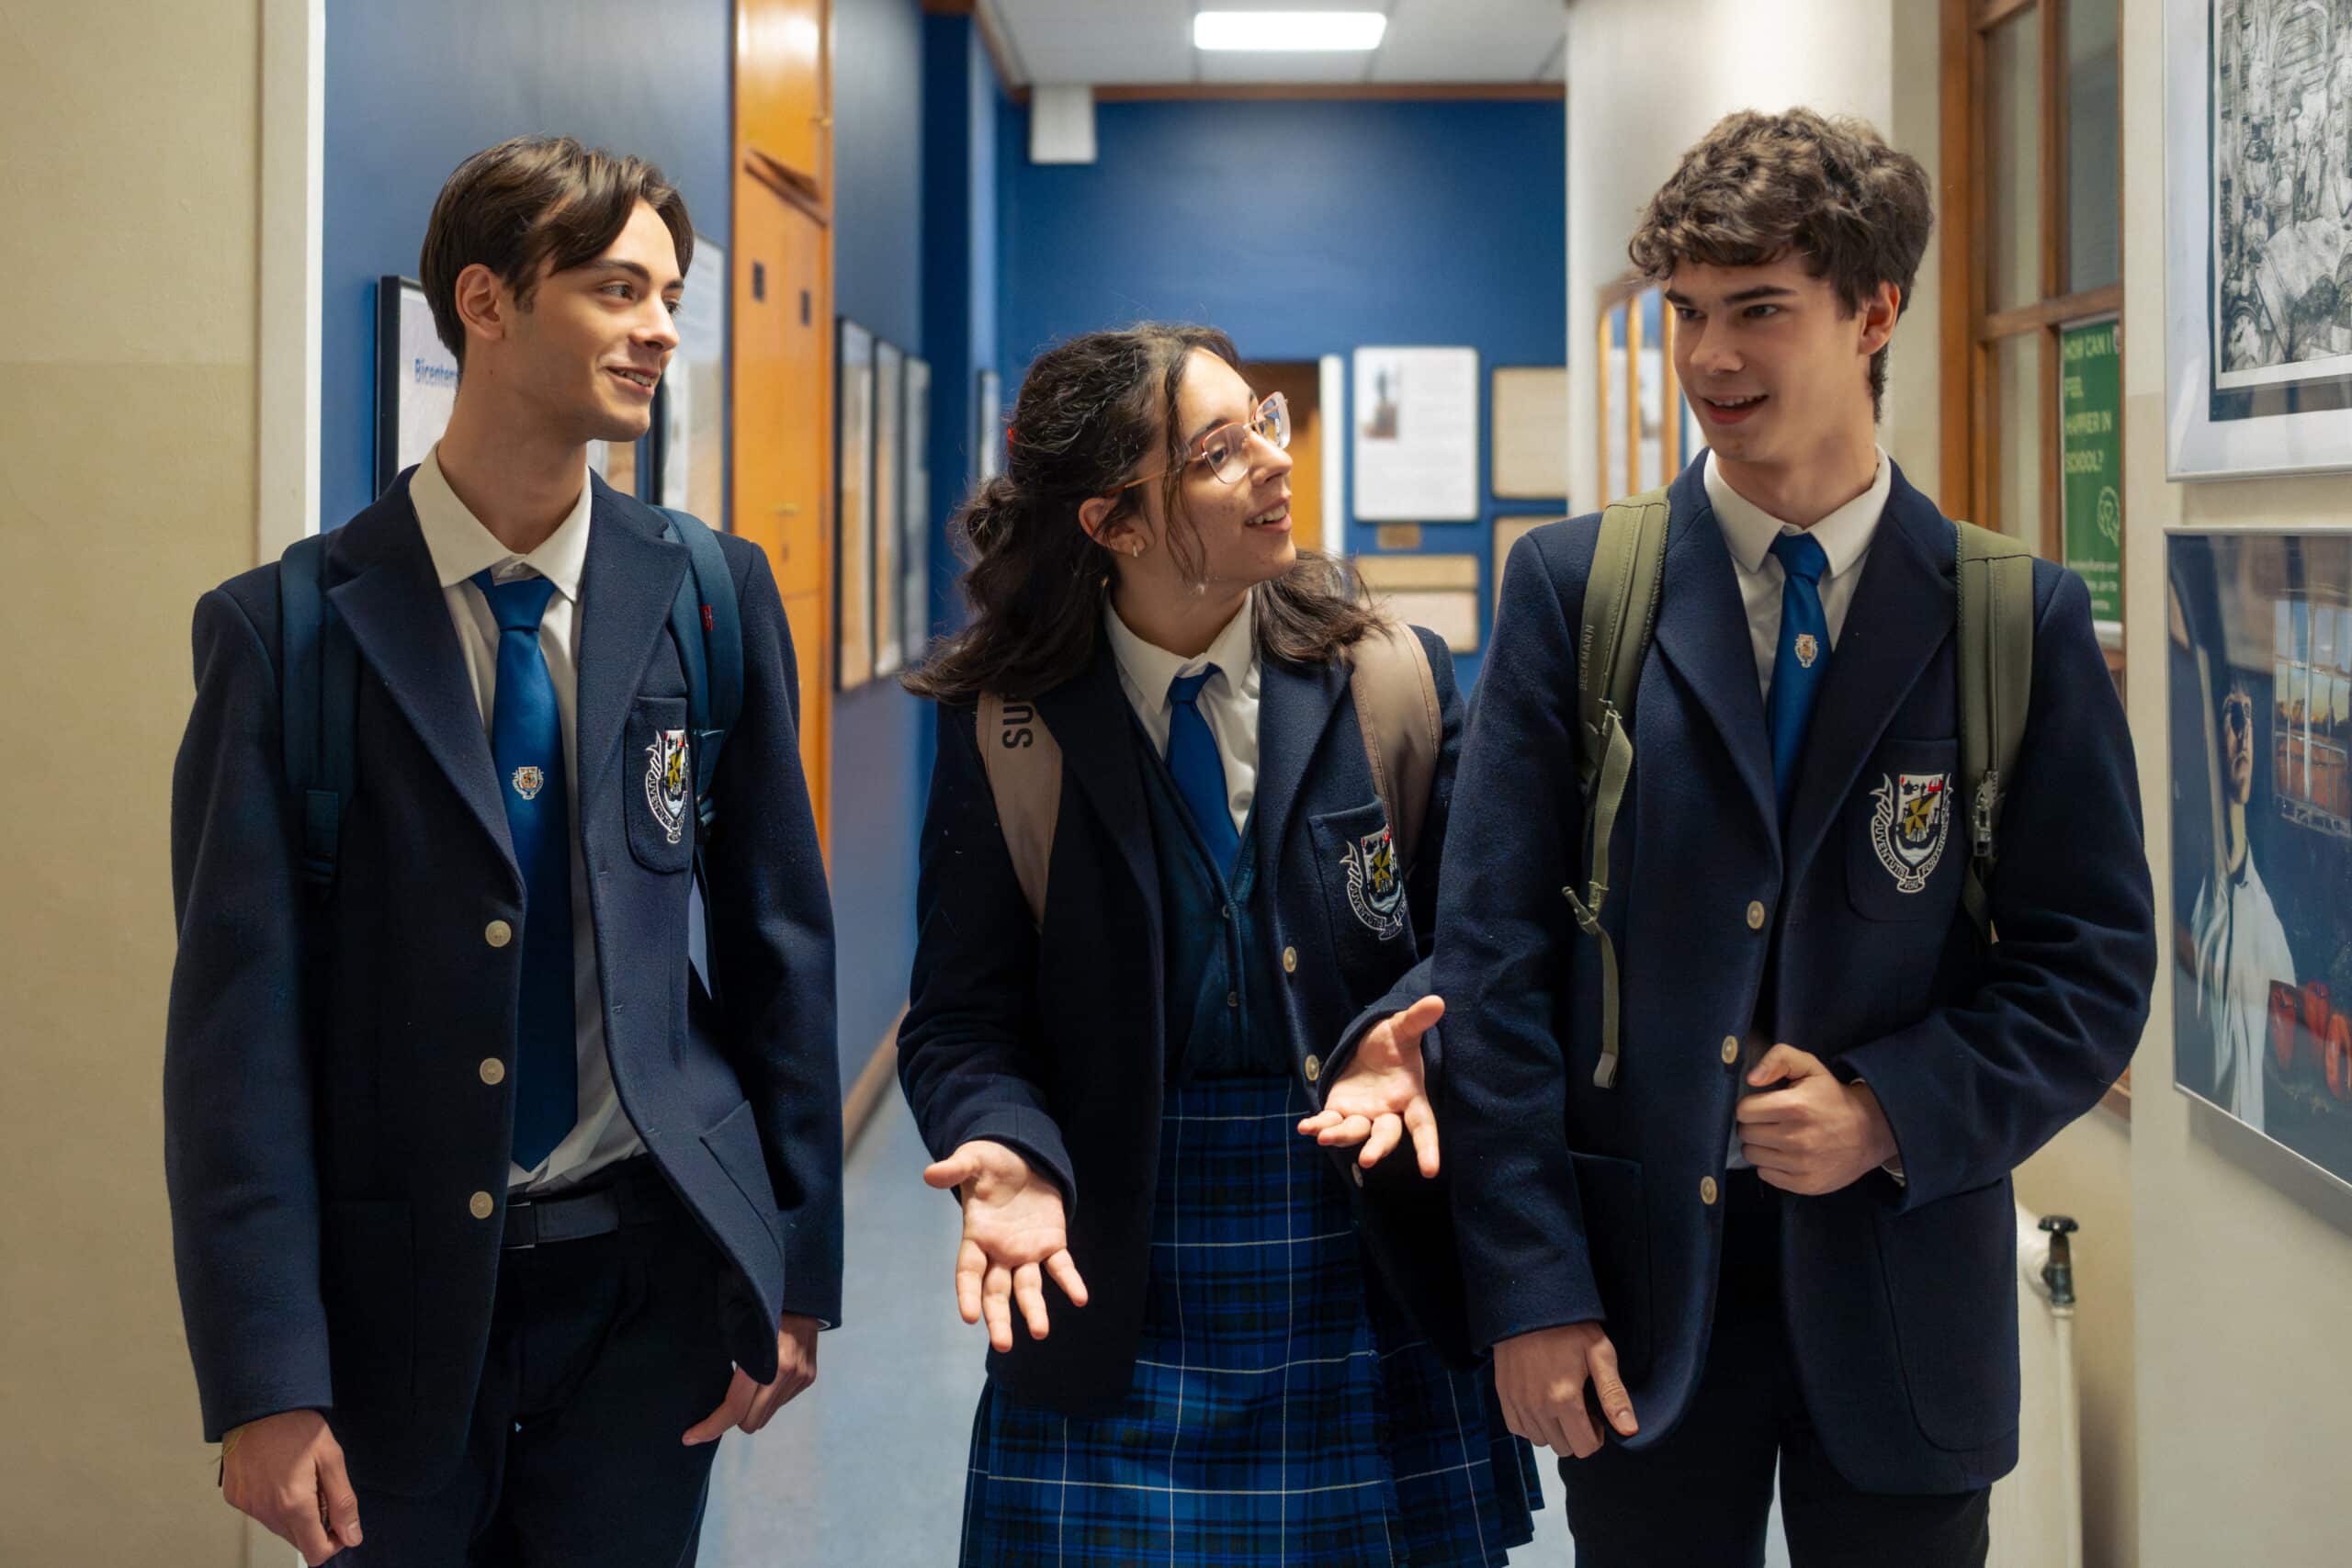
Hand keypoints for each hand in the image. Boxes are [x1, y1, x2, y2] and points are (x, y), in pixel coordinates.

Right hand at [220, 1409, 360, 1563]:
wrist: (257, 1404)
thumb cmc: (295, 1425)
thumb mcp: (331, 1458)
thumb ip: (343, 1502)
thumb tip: (352, 1535)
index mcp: (294, 1505)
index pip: (315, 1553)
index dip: (333, 1543)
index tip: (340, 1523)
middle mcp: (267, 1512)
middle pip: (298, 1540)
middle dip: (315, 1524)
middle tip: (319, 1488)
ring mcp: (248, 1506)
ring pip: (279, 1527)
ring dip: (294, 1513)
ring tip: (298, 1477)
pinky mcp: (235, 1497)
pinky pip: (260, 1512)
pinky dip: (273, 1502)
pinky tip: (278, 1475)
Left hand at [683, 1312, 820, 1445]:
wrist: (801, 1293)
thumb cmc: (758, 1306)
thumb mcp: (736, 1331)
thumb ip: (730, 1364)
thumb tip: (711, 1396)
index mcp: (764, 1361)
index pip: (734, 1409)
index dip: (710, 1427)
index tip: (689, 1437)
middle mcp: (786, 1373)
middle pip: (750, 1422)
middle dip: (734, 1418)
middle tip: (724, 1402)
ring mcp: (800, 1377)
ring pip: (766, 1416)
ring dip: (753, 1408)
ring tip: (749, 1383)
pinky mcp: (809, 1377)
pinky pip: (780, 1403)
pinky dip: (768, 1397)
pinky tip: (766, 1376)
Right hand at [923, 1139, 1088, 1351]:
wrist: (1022, 1155)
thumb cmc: (991, 1162)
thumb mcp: (973, 1160)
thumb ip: (955, 1169)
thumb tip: (930, 1174)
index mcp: (977, 1236)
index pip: (969, 1271)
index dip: (968, 1293)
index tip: (970, 1317)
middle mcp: (1000, 1252)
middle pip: (996, 1291)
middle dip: (999, 1318)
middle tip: (1003, 1345)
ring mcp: (1026, 1251)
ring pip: (1028, 1287)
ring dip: (1034, 1309)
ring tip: (1040, 1332)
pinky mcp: (1052, 1242)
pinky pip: (1061, 1266)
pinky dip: (1070, 1282)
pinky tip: (1080, 1297)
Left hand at [1297, 995, 1443, 1175]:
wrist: (1370, 1048)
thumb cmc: (1393, 1043)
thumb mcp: (1402, 1030)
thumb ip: (1417, 1020)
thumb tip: (1437, 1001)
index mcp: (1410, 1097)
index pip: (1423, 1126)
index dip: (1428, 1148)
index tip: (1430, 1171)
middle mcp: (1388, 1113)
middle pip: (1386, 1135)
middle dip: (1378, 1146)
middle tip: (1368, 1159)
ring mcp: (1363, 1115)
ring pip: (1355, 1131)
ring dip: (1341, 1136)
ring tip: (1324, 1137)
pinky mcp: (1341, 1111)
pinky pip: (1330, 1122)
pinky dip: (1318, 1125)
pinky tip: (1305, 1127)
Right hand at [1493, 1321, 1638, 1458]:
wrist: (1530, 1306)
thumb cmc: (1569, 1328)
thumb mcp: (1600, 1354)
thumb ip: (1614, 1396)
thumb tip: (1629, 1430)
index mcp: (1564, 1400)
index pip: (1585, 1448)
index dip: (1597, 1436)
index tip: (1596, 1416)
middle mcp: (1537, 1407)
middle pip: (1563, 1448)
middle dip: (1576, 1434)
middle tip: (1579, 1406)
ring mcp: (1518, 1402)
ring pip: (1540, 1440)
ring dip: (1553, 1429)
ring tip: (1559, 1401)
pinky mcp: (1504, 1395)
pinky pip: (1519, 1428)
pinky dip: (1531, 1423)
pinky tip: (1540, 1402)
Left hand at [1735, 1044, 1898, 1195]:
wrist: (1870, 1131)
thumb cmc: (1832, 1097)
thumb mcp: (1810, 1067)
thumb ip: (1778, 1058)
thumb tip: (1752, 1079)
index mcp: (1795, 1106)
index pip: (1743, 1111)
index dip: (1751, 1106)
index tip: (1764, 1106)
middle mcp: (1797, 1138)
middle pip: (1746, 1134)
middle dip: (1754, 1125)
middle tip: (1772, 1122)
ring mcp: (1801, 1164)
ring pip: (1752, 1155)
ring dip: (1760, 1146)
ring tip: (1778, 1138)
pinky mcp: (1805, 1184)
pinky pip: (1765, 1175)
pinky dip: (1771, 1165)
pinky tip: (1787, 1155)